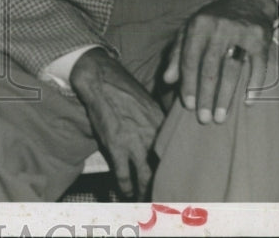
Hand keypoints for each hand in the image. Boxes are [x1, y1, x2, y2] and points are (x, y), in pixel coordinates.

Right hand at [70, 48, 163, 198]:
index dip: (175, 167)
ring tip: (148, 200)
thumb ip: (159, 120)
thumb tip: (166, 132)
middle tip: (166, 194)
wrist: (101, 79)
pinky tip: (128, 193)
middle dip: (164, 183)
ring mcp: (135, 143)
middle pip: (163, 168)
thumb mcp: (149, 101)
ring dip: (146, 190)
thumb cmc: (123, 88)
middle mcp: (152, 136)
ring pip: (146, 176)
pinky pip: (124, 175)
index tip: (177, 177)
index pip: (174, 152)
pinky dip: (127, 187)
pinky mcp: (117, 147)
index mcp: (162, 124)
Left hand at [162, 0, 276, 124]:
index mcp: (197, 26)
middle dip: (206, 96)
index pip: (190, 60)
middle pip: (210, 68)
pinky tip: (248, 102)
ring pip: (231, 70)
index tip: (189, 106)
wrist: (246, 1)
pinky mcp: (260, 38)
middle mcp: (218, 28)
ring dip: (225, 96)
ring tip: (221, 117)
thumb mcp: (190, 31)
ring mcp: (240, 32)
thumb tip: (167, 79)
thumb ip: (177, 54)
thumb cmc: (212, 21)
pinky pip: (257, 65)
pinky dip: (254, 85)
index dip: (188, 84)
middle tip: (205, 119)